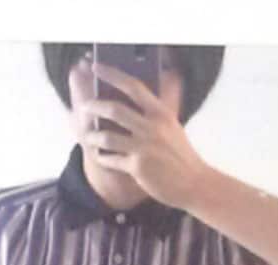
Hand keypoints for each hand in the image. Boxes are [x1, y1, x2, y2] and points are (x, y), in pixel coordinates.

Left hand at [71, 58, 210, 210]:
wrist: (194, 184)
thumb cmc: (181, 155)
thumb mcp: (173, 127)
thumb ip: (156, 111)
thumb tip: (140, 92)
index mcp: (161, 113)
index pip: (133, 87)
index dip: (112, 74)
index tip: (96, 67)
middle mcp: (152, 127)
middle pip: (114, 110)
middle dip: (94, 106)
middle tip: (84, 107)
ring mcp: (144, 148)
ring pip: (108, 137)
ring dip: (93, 136)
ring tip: (88, 136)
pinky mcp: (138, 167)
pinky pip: (111, 160)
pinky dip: (102, 158)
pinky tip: (99, 157)